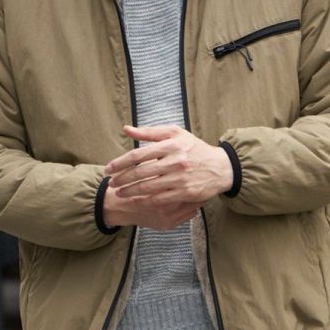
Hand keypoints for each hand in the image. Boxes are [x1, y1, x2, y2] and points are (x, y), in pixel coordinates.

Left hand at [104, 125, 234, 224]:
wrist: (220, 167)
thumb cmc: (194, 148)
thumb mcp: (175, 134)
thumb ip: (150, 132)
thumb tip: (127, 129)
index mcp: (170, 145)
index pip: (138, 154)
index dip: (120, 163)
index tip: (109, 168)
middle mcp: (175, 161)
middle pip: (140, 172)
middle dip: (122, 179)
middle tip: (111, 183)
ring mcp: (180, 178)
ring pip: (148, 187)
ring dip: (130, 191)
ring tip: (119, 193)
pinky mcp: (185, 192)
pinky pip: (160, 198)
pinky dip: (145, 201)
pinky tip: (135, 200)